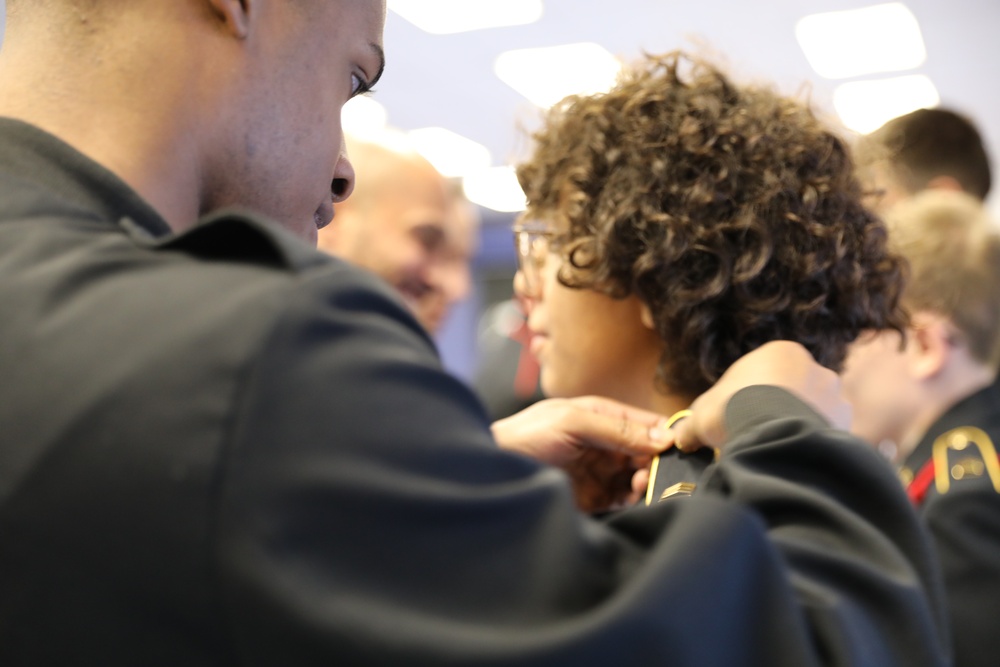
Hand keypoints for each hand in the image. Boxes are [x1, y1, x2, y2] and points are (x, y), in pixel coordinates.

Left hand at [492, 396, 669, 512]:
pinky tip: (632, 500)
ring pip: (640, 479)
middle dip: (657, 464)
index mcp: (603, 416)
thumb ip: (617, 428)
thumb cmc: (526, 436)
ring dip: (647, 484)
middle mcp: (606, 444)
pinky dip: (635, 502)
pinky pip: (625, 501)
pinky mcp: (595, 499)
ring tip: (639, 487)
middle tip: (652, 473)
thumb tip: (663, 437)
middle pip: (648, 454)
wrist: (495, 471)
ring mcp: (601, 472)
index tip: (682, 449)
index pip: (646, 423)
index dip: (666, 434)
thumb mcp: (572, 422)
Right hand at [630, 341, 849, 497]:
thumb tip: (679, 437)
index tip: (736, 419)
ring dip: (798, 428)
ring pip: (813, 413)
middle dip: (778, 412)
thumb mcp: (701, 414)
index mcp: (781, 352)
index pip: (765, 374)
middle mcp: (815, 367)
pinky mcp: (846, 424)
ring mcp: (835, 396)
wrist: (773, 434)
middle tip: (757, 435)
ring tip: (777, 451)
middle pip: (792, 391)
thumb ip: (691, 425)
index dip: (747, 397)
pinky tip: (794, 459)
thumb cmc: (732, 410)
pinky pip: (826, 436)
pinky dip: (812, 446)